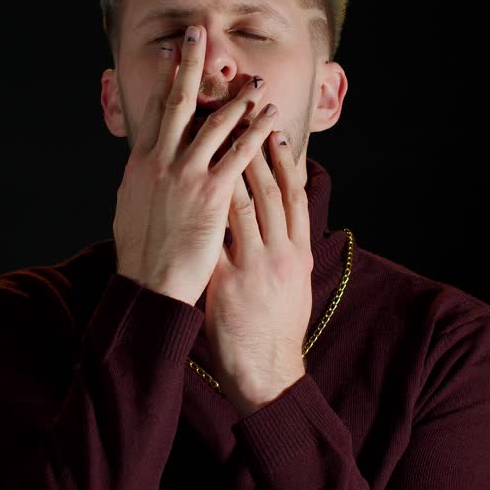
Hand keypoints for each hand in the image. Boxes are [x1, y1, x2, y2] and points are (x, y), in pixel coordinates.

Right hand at [112, 25, 279, 305]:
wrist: (147, 283)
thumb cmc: (140, 253)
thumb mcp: (131, 207)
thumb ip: (142, 180)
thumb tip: (144, 167)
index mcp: (141, 162)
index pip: (155, 109)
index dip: (167, 78)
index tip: (175, 53)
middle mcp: (161, 160)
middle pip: (179, 101)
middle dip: (191, 64)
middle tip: (198, 32)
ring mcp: (186, 175)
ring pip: (216, 124)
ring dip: (237, 99)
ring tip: (254, 81)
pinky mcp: (211, 194)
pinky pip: (239, 155)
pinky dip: (256, 132)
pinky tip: (270, 118)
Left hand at [202, 127, 313, 416]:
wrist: (268, 371)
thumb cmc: (277, 328)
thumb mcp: (292, 283)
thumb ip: (287, 249)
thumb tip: (283, 222)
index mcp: (299, 251)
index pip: (295, 196)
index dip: (286, 162)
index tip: (274, 132)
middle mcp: (281, 253)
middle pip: (271, 192)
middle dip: (257, 151)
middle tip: (242, 119)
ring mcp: (255, 266)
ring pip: (244, 207)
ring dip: (228, 170)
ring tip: (214, 140)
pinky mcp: (227, 282)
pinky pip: (215, 239)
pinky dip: (205, 211)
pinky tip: (191, 188)